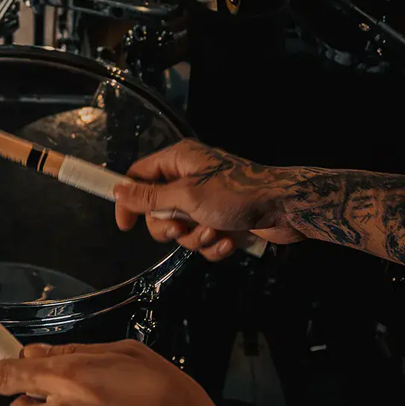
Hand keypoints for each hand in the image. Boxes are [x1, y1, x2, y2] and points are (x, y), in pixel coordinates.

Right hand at [113, 139, 306, 260]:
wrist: (286, 209)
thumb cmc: (237, 194)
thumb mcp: (187, 196)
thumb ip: (150, 196)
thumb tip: (118, 190)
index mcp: (179, 161)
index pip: (139, 176)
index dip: (129, 200)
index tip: (125, 225)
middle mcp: (189, 178)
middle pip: (157, 209)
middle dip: (170, 226)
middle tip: (182, 227)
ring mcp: (206, 201)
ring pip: (181, 229)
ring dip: (195, 237)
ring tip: (215, 231)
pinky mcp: (221, 220)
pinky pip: (202, 239)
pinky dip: (213, 244)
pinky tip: (229, 240)